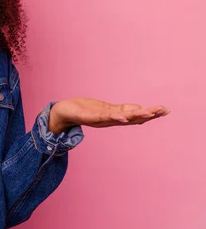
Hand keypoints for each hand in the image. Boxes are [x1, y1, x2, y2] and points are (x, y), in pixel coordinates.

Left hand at [49, 97, 170, 133]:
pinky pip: (103, 118)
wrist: (63, 112)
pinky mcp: (88, 117)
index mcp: (115, 117)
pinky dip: (114, 117)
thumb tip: (139, 108)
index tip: (166, 110)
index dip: (150, 113)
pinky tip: (123, 117)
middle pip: (132, 118)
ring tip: (149, 113)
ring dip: (135, 116)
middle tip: (164, 110)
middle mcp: (110, 121)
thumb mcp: (106, 109)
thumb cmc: (84, 110)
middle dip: (148, 114)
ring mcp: (100, 120)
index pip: (136, 115)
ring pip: (121, 118)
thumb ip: (121, 110)